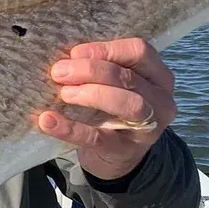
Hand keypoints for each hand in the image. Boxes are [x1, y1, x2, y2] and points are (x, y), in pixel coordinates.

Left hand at [36, 38, 176, 179]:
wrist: (118, 158)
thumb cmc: (115, 111)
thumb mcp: (117, 86)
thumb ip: (101, 69)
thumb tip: (66, 59)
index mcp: (158, 76)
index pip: (139, 51)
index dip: (106, 50)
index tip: (75, 53)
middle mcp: (160, 101)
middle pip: (128, 77)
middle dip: (90, 70)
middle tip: (59, 72)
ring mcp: (147, 128)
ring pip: (126, 104)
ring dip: (91, 94)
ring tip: (63, 93)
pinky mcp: (124, 150)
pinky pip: (97, 137)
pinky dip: (70, 128)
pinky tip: (48, 121)